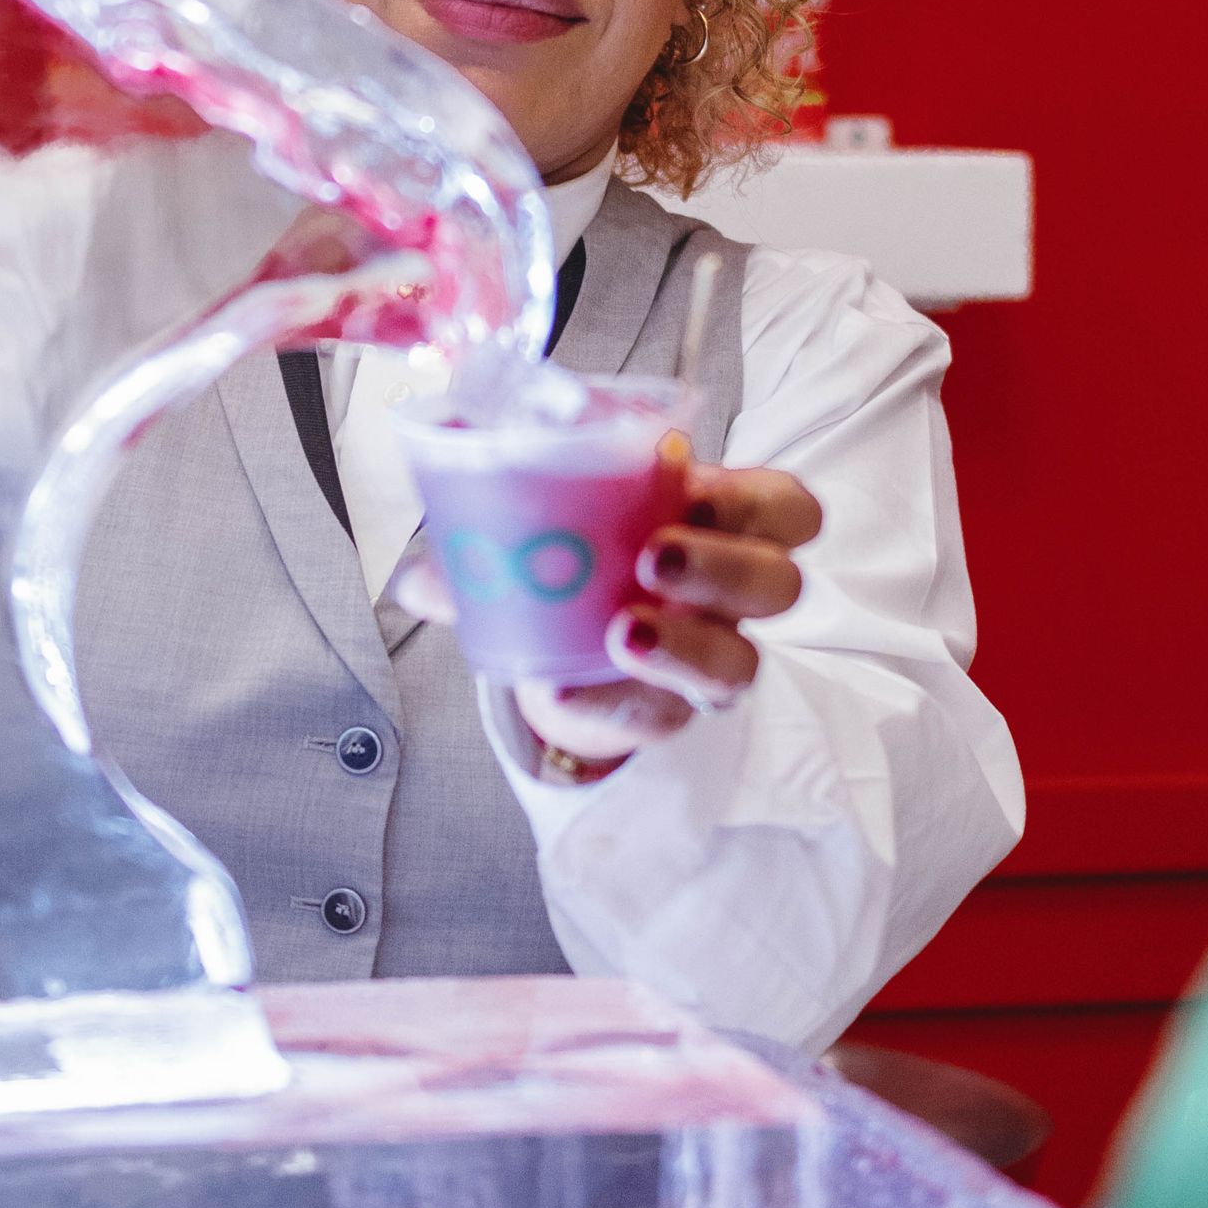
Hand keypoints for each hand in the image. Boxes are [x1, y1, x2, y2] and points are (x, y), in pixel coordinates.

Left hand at [392, 461, 821, 764]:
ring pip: (739, 665)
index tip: (691, 490)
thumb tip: (422, 552)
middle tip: (656, 557)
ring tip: (623, 633)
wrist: (558, 644)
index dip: (755, 504)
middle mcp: (731, 595)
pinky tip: (562, 690)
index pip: (786, 509)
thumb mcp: (541, 516)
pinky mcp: (665, 713)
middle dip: (724, 569)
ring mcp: (708, 659)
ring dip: (685, 647)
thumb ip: (486, 515)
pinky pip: (656, 717)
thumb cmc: (577, 552)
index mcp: (721, 521)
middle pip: (777, 585)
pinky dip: (605, 704)